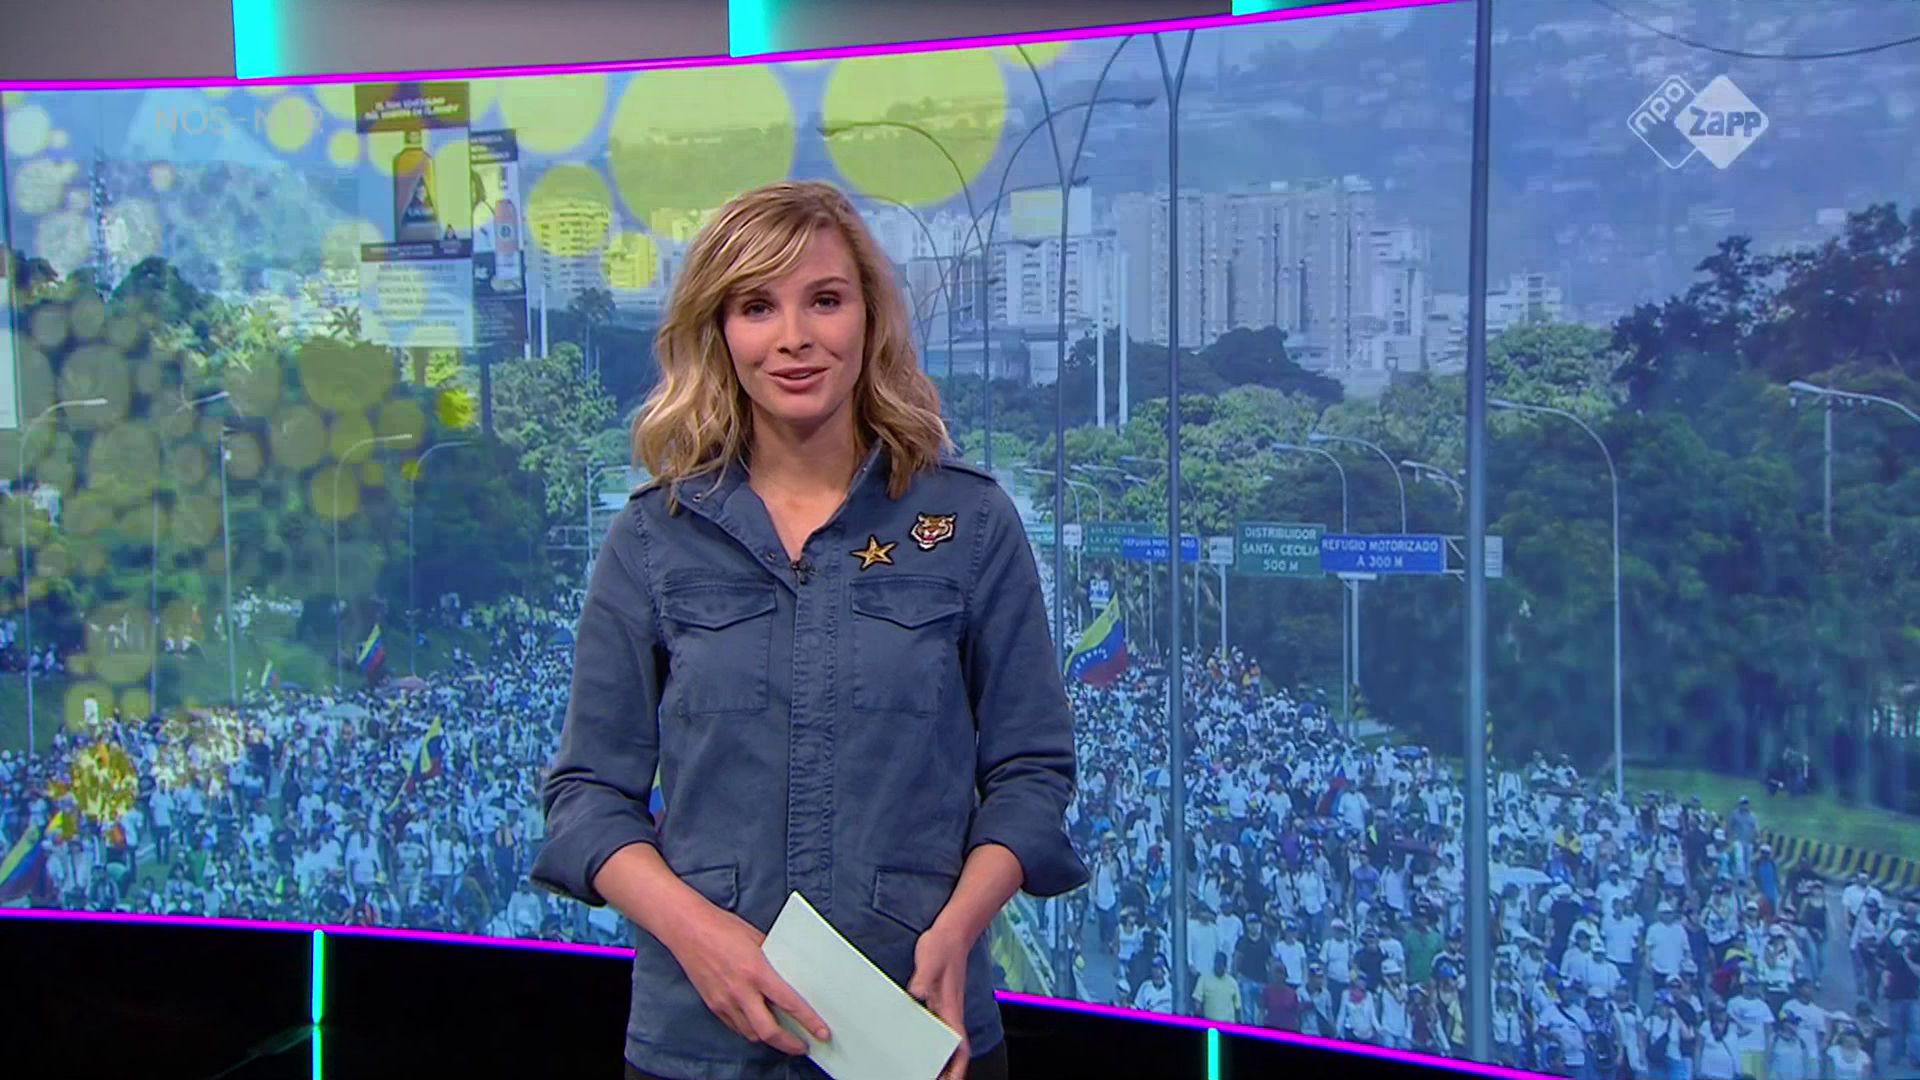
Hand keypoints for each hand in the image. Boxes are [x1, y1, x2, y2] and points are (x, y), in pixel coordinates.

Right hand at [668, 904, 830, 1055]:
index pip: (789, 1003)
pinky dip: (749, 1029)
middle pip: (768, 1031)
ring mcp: (724, 1000)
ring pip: (751, 1033)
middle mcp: (741, 990)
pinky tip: (758, 1024)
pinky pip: (735, 1026)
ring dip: (769, 1038)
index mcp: (757, 971)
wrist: (688, 929)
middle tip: (803, 1046)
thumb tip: (789, 976)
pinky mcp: (713, 1005)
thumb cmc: (723, 928)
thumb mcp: (757, 939)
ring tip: (783, 1037)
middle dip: (789, 1044)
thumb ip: (773, 961)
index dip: (809, 1021)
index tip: (821, 1032)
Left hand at [908, 925, 971, 1079]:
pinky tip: (916, 1043)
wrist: (952, 931)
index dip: (956, 1068)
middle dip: (946, 1070)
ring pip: (944, 1040)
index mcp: (951, 1008)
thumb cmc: (944, 945)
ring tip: (924, 1071)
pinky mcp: (938, 1000)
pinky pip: (935, 1026)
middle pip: (952, 1050)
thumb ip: (924, 978)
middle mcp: (950, 1012)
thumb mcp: (930, 960)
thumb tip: (916, 994)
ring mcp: (945, 1007)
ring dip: (938, 1058)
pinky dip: (929, 1040)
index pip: (959, 1046)